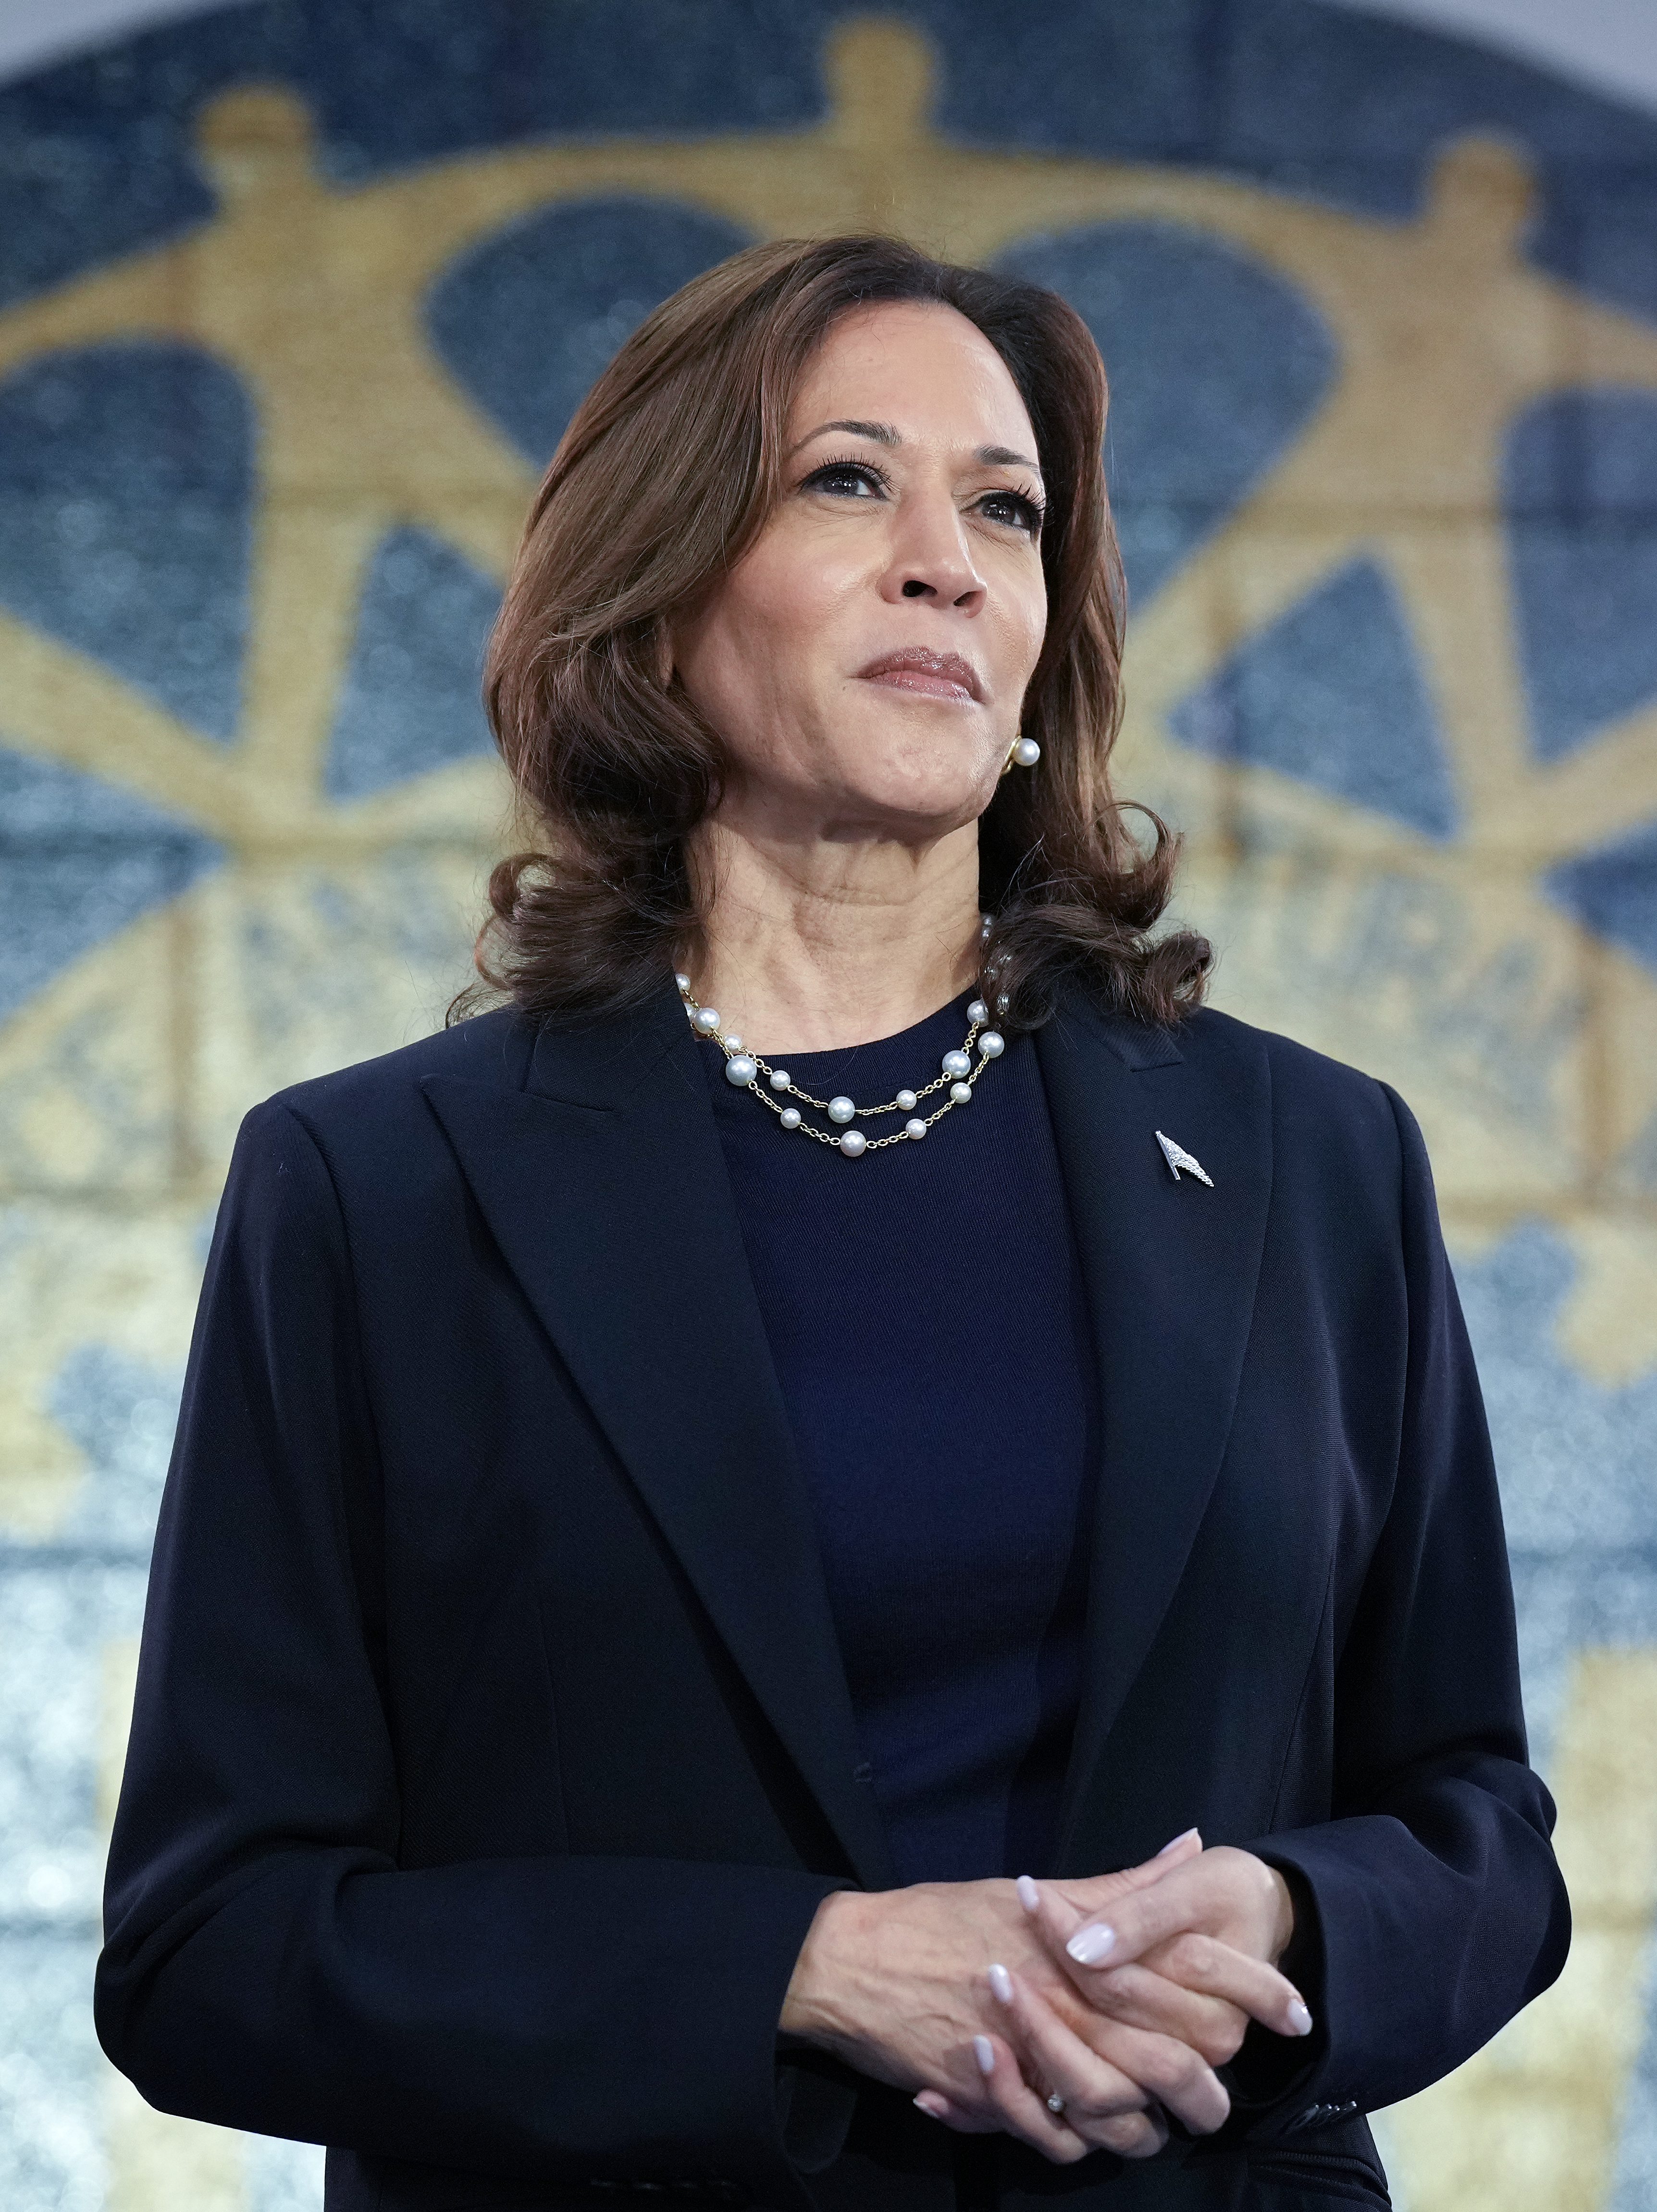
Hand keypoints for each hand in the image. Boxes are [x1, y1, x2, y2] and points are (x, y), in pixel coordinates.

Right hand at [779, 1835, 1299, 2163]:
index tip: (1288, 2014)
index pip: (1187, 1987)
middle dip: (1207, 2088)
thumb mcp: (1035, 1892)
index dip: (1247, 2001)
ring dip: (1145, 2126)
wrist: (854, 1962)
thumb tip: (1187, 1847)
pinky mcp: (995, 2099)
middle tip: (1219, 2093)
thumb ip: (1119, 1884)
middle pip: (1167, 2067)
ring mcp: (1032, 2061)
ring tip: (1158, 2119)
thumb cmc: (943, 1916)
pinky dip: (1079, 2143)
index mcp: (1082, 1954)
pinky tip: (1090, 2131)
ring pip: (1120, 2118)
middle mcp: (1064, 2009)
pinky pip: (1058, 2143)